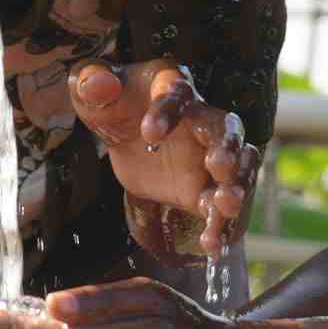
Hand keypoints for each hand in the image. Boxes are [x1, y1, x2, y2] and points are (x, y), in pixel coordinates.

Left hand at [74, 61, 257, 260]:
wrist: (126, 134)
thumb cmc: (114, 103)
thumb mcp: (92, 90)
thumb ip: (91, 82)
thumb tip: (97, 84)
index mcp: (172, 88)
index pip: (176, 94)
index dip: (167, 112)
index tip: (148, 134)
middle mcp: (201, 119)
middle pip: (225, 129)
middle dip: (226, 146)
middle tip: (218, 164)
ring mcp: (207, 157)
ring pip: (237, 168)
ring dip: (236, 185)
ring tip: (226, 206)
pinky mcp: (203, 189)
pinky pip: (218, 207)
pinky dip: (219, 226)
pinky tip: (212, 246)